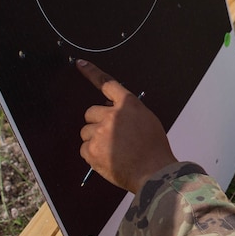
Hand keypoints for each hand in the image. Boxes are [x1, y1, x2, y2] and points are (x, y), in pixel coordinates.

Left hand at [77, 59, 177, 193]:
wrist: (153, 171)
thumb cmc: (154, 149)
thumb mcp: (148, 121)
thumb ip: (129, 113)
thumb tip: (112, 114)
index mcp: (128, 105)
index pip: (107, 84)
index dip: (92, 72)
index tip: (79, 64)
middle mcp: (112, 115)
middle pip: (90, 113)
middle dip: (97, 122)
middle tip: (110, 136)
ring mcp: (100, 132)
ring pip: (86, 131)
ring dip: (94, 139)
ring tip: (112, 151)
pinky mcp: (91, 150)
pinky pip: (84, 148)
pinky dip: (92, 154)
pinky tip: (107, 159)